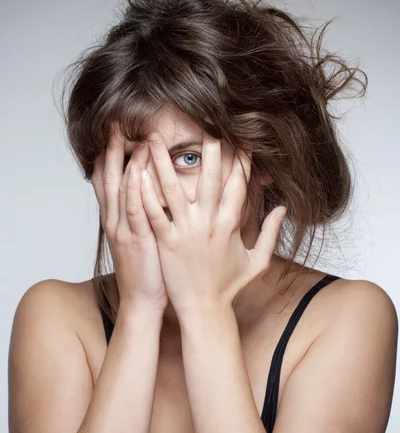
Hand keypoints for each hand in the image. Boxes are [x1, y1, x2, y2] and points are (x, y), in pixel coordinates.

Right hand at [91, 124, 167, 311]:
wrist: (142, 300)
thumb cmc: (147, 269)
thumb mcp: (141, 237)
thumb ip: (144, 214)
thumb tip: (155, 192)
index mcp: (117, 218)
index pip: (107, 181)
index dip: (108, 157)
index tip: (115, 134)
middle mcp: (116, 219)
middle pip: (109, 177)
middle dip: (111, 150)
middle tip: (115, 124)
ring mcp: (124, 228)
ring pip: (121, 188)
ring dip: (124, 160)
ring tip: (128, 135)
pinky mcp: (138, 238)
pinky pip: (134, 208)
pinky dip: (134, 188)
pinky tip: (137, 169)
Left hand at [139, 136, 285, 314]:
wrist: (204, 310)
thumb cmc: (228, 287)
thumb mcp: (258, 262)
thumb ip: (270, 233)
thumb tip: (281, 208)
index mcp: (232, 224)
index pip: (239, 184)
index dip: (241, 158)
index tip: (240, 138)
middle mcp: (210, 223)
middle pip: (211, 177)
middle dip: (209, 148)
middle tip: (204, 122)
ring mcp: (186, 231)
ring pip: (174, 189)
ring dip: (164, 162)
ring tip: (155, 139)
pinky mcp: (165, 240)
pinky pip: (154, 212)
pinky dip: (145, 191)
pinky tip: (138, 172)